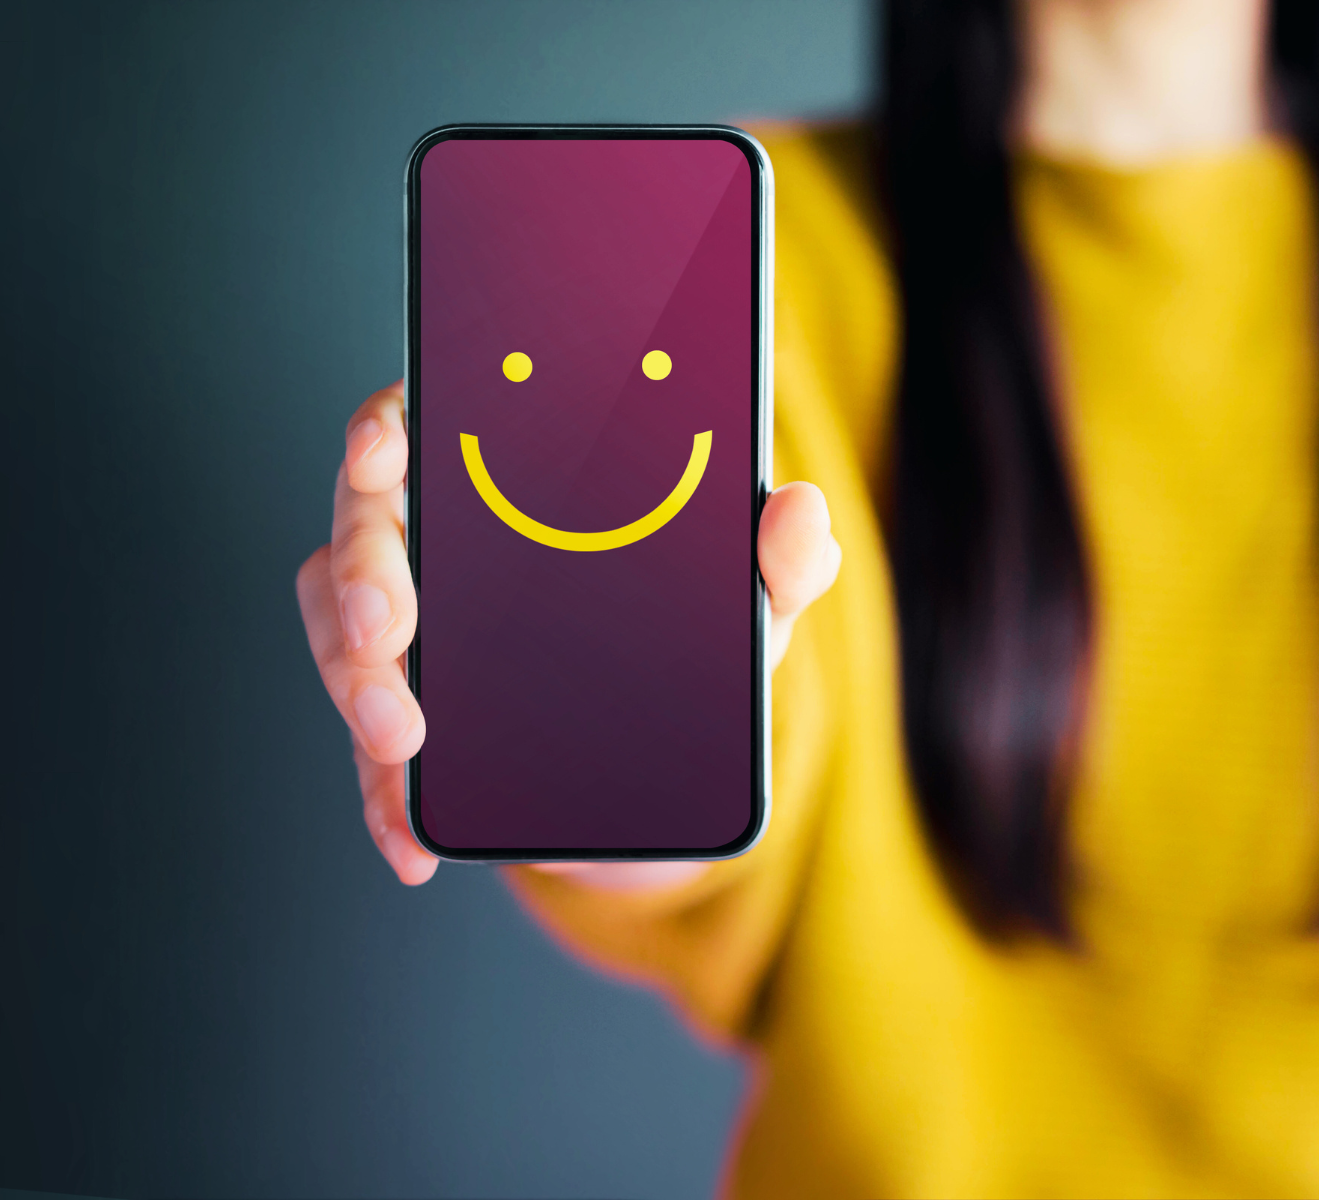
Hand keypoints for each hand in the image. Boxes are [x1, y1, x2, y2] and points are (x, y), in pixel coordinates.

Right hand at [296, 381, 840, 887]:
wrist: (671, 767)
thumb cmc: (694, 645)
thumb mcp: (744, 608)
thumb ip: (778, 560)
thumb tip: (803, 511)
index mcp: (515, 478)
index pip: (432, 419)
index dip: (392, 423)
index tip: (389, 448)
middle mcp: (445, 540)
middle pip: (366, 525)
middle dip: (364, 575)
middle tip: (394, 632)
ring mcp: (416, 629)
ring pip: (342, 631)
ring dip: (356, 686)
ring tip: (402, 745)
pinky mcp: (409, 716)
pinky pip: (370, 749)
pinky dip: (384, 797)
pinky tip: (411, 838)